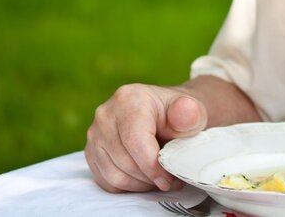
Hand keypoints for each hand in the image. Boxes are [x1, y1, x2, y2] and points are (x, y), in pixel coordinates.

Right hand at [85, 83, 207, 192]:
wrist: (167, 117)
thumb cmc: (179, 117)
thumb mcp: (192, 113)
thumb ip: (189, 113)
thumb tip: (185, 110)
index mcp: (129, 98)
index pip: (135, 141)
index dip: (153, 166)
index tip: (170, 179)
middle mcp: (106, 113)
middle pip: (124, 160)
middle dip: (149, 177)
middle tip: (169, 179)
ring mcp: (95, 132)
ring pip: (113, 174)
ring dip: (139, 183)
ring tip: (157, 177)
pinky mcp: (91, 150)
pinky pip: (105, 180)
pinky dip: (126, 185)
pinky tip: (142, 176)